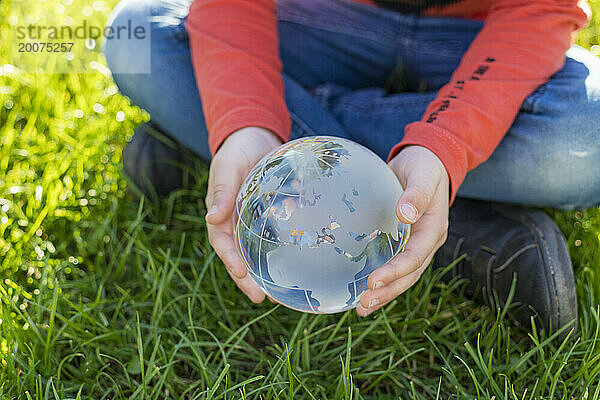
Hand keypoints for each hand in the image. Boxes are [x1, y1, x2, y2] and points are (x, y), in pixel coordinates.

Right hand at [205, 127, 282, 302]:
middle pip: (239, 254)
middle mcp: (234, 221)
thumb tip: (211, 218)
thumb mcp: (228, 166)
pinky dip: (280, 252)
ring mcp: (251, 220)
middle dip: (248, 278)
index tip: (243, 275)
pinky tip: (295, 264)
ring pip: (256, 251)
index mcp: (220, 212)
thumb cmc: (237, 150)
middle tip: (263, 298)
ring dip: (264, 272)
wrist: (255, 137)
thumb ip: (222, 191)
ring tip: (279, 293)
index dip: (231, 260)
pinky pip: (274, 237)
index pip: (222, 242)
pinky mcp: (269, 216)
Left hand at [356, 145, 449, 316]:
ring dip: (385, 293)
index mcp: (433, 228)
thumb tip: (406, 214)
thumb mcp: (423, 174)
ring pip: (403, 275)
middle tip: (364, 303)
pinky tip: (361, 291)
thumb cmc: (424, 166)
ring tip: (362, 308)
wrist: (425, 162)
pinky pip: (393, 265)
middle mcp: (427, 242)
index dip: (395, 271)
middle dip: (388, 291)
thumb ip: (417, 193)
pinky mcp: (403, 242)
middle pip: (410, 274)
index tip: (373, 280)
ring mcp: (416, 244)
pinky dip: (382, 280)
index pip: (415, 256)